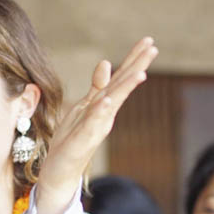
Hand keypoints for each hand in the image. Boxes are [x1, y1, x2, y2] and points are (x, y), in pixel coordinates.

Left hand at [35, 37, 157, 213]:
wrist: (59, 172)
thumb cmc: (71, 139)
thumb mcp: (82, 107)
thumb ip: (96, 87)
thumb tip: (107, 62)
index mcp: (103, 105)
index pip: (121, 79)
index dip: (134, 60)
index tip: (149, 41)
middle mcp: (104, 115)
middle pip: (121, 87)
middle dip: (136, 68)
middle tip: (153, 48)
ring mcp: (94, 128)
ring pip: (112, 104)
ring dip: (125, 89)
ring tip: (140, 73)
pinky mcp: (82, 141)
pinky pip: (92, 124)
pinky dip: (100, 113)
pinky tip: (107, 101)